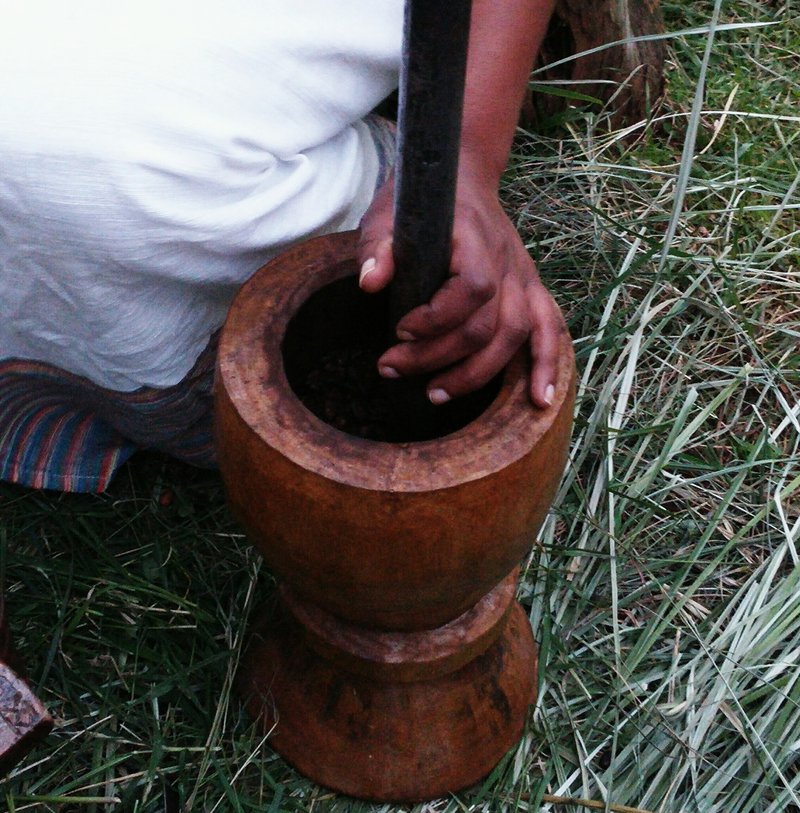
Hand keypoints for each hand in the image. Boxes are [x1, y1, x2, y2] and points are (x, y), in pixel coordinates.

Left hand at [357, 163, 563, 408]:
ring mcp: (523, 277)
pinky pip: (548, 329)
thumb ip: (378, 247)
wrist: (463, 177)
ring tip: (437, 394)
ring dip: (479, 373)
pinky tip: (539, 400)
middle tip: (394, 369)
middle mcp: (507, 261)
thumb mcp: (388, 214)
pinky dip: (546, 364)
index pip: (473, 289)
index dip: (437, 319)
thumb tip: (370, 283)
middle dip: (439, 356)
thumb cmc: (423, 200)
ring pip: (516, 335)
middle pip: (488, 324)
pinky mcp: (529, 289)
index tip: (398, 329)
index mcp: (475, 240)